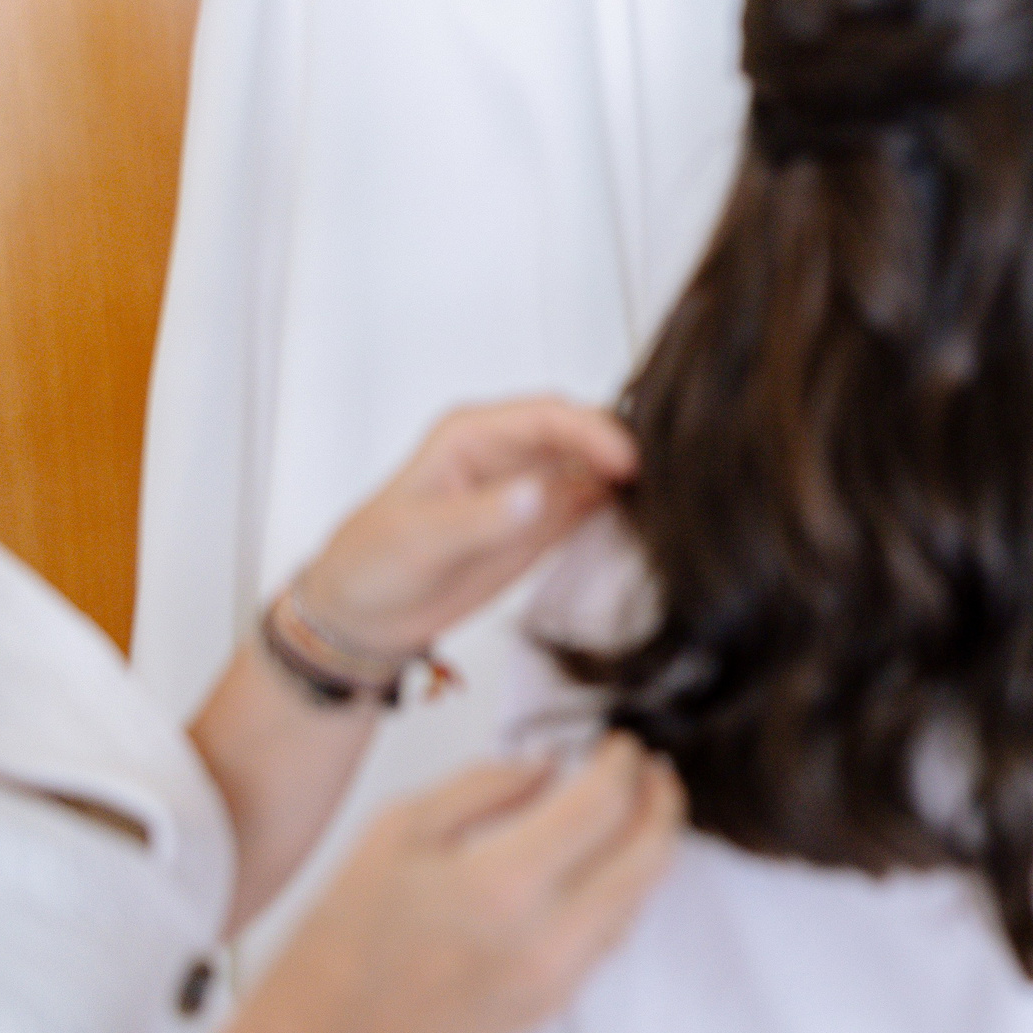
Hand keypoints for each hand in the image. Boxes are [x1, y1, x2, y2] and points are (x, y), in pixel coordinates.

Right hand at [253, 735, 684, 1032]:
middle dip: (662, 803)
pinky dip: (621, 893)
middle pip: (646, 856)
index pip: (602, 805)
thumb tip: (550, 764)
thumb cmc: (347, 935)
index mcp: (504, 883)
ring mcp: (557, 979)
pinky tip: (604, 867)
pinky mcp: (553, 1006)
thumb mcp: (401, 828)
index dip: (623, 765)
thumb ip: (486, 785)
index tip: (621, 745)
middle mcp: (546, 937)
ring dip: (648, 849)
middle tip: (655, 771)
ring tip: (638, 810)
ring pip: (638, 900)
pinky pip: (610, 937)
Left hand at [298, 397, 638, 657]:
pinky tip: (643, 526)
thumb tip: (540, 494)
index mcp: (475, 434)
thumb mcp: (421, 538)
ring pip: (598, 469)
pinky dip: (622, 513)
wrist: (365, 615)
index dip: (593, 432)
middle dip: (624, 450)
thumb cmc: (374, 562)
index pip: (549, 416)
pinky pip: (596, 507)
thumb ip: (483, 516)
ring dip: (631, 482)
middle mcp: (510, 453)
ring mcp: (532, 488)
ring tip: (666, 505)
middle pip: (584, 435)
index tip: (626, 462)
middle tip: (663, 482)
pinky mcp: (544, 524)